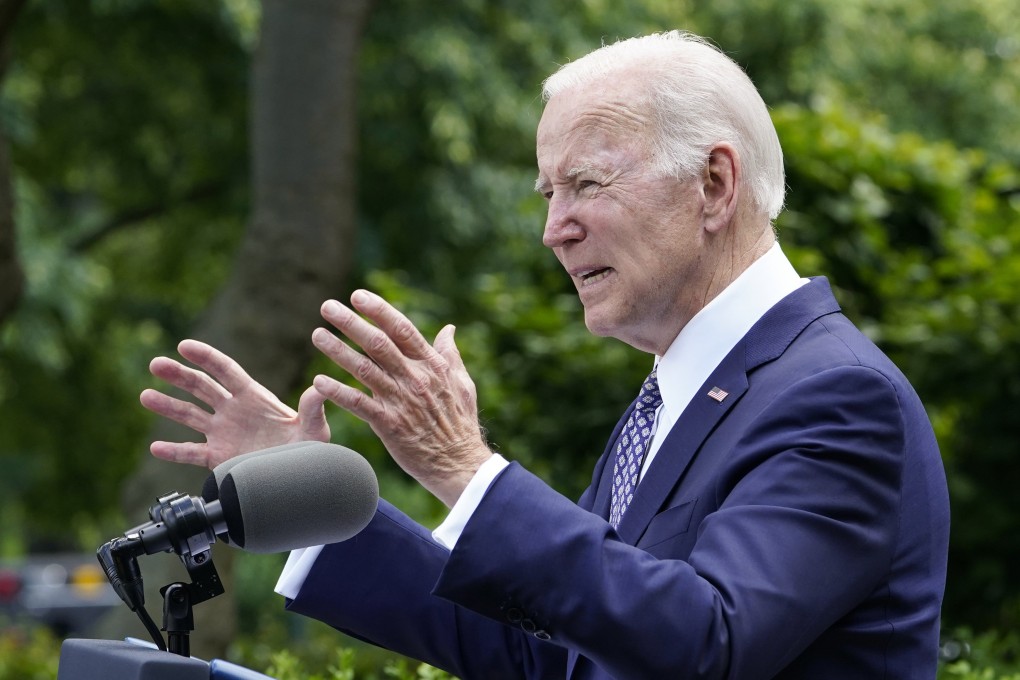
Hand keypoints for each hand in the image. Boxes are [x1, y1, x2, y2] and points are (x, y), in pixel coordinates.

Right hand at [140, 339, 329, 468]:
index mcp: (253, 397)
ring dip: (168, 406)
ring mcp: (222, 433)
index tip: (184, 346)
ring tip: (145, 396)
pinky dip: (174, 450)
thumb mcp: (314, 427)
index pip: (225, 371)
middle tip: (155, 364)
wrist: (300, 478)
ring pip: (189, 416)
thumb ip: (312, 408)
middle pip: (201, 388)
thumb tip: (319, 387)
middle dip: (179, 375)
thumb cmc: (310, 449)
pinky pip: (191, 452)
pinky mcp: (218, 457)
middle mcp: (233, 411)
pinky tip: (156, 446)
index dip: (205, 357)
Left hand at [311, 290, 491, 505]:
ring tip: (317, 334)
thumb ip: (450, 354)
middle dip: (351, 323)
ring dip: (338, 351)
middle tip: (327, 306)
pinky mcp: (389, 425)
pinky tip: (318, 382)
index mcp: (432, 365)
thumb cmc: (460, 423)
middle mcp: (415, 378)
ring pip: (364, 369)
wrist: (459, 464)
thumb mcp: (462, 383)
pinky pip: (359, 404)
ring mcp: (401, 401)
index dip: (378, 310)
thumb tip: (448, 328)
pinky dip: (338, 392)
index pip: (402, 329)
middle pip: (378, 344)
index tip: (358, 295)